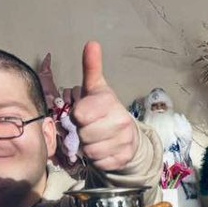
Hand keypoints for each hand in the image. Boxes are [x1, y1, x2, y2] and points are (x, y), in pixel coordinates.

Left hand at [69, 41, 139, 172]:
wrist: (130, 135)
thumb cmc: (105, 110)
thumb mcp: (96, 89)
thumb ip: (92, 67)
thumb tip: (92, 43)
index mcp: (111, 103)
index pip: (80, 115)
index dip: (77, 117)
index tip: (83, 115)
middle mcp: (121, 122)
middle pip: (83, 135)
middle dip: (81, 134)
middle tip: (89, 129)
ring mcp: (125, 142)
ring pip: (90, 151)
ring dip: (88, 148)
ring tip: (96, 140)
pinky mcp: (124, 159)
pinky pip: (99, 163)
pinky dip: (98, 160)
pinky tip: (104, 150)